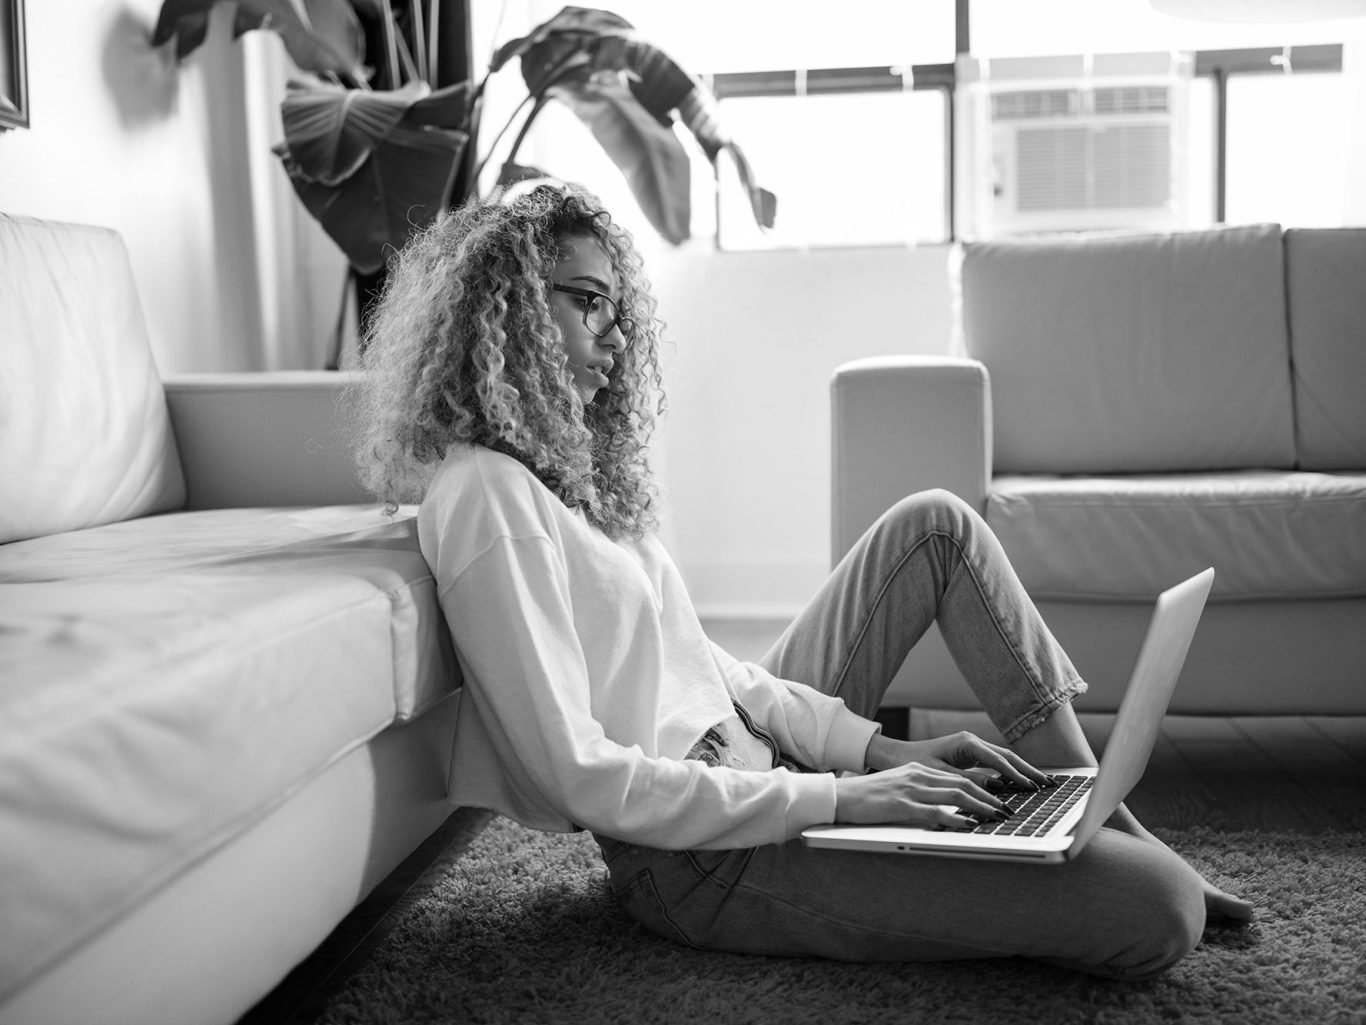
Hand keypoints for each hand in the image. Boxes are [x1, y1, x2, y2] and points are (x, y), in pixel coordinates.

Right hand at [834, 760, 1010, 828]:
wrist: (840, 796)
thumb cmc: (866, 797)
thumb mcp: (897, 787)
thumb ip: (920, 792)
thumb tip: (943, 808)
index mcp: (918, 770)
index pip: (958, 777)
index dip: (982, 788)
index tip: (999, 799)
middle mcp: (918, 775)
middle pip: (962, 784)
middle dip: (989, 797)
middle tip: (1008, 810)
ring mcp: (910, 789)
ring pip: (955, 795)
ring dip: (981, 807)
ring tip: (998, 817)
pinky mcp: (901, 805)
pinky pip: (935, 812)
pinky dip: (956, 818)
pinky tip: (969, 825)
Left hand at [865, 730, 1052, 791]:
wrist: (897, 756)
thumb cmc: (914, 764)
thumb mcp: (940, 775)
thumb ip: (967, 781)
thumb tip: (995, 788)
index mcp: (966, 743)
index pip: (999, 761)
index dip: (1016, 775)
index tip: (1032, 787)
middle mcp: (972, 741)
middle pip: (1008, 756)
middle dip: (1029, 770)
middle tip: (1048, 784)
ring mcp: (972, 747)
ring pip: (1004, 759)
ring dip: (1022, 771)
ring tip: (1042, 783)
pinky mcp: (970, 755)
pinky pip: (996, 763)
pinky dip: (1010, 772)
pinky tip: (1021, 783)